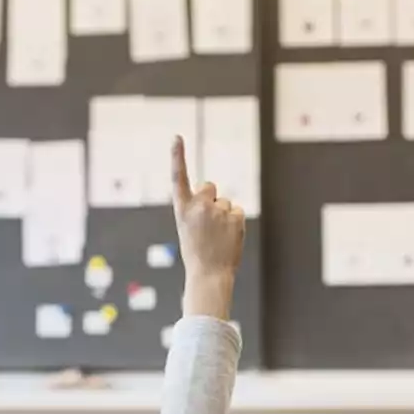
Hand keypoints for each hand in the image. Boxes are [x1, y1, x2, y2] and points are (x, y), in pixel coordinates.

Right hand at [171, 136, 244, 319]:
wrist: (209, 275)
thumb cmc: (196, 253)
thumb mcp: (188, 228)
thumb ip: (197, 209)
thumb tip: (213, 196)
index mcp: (182, 209)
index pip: (178, 178)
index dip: (178, 156)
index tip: (177, 137)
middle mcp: (199, 206)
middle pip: (209, 187)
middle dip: (211, 199)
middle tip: (208, 224)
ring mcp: (218, 211)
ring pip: (225, 203)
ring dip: (224, 216)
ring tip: (218, 237)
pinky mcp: (235, 216)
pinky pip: (237, 211)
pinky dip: (235, 223)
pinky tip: (229, 237)